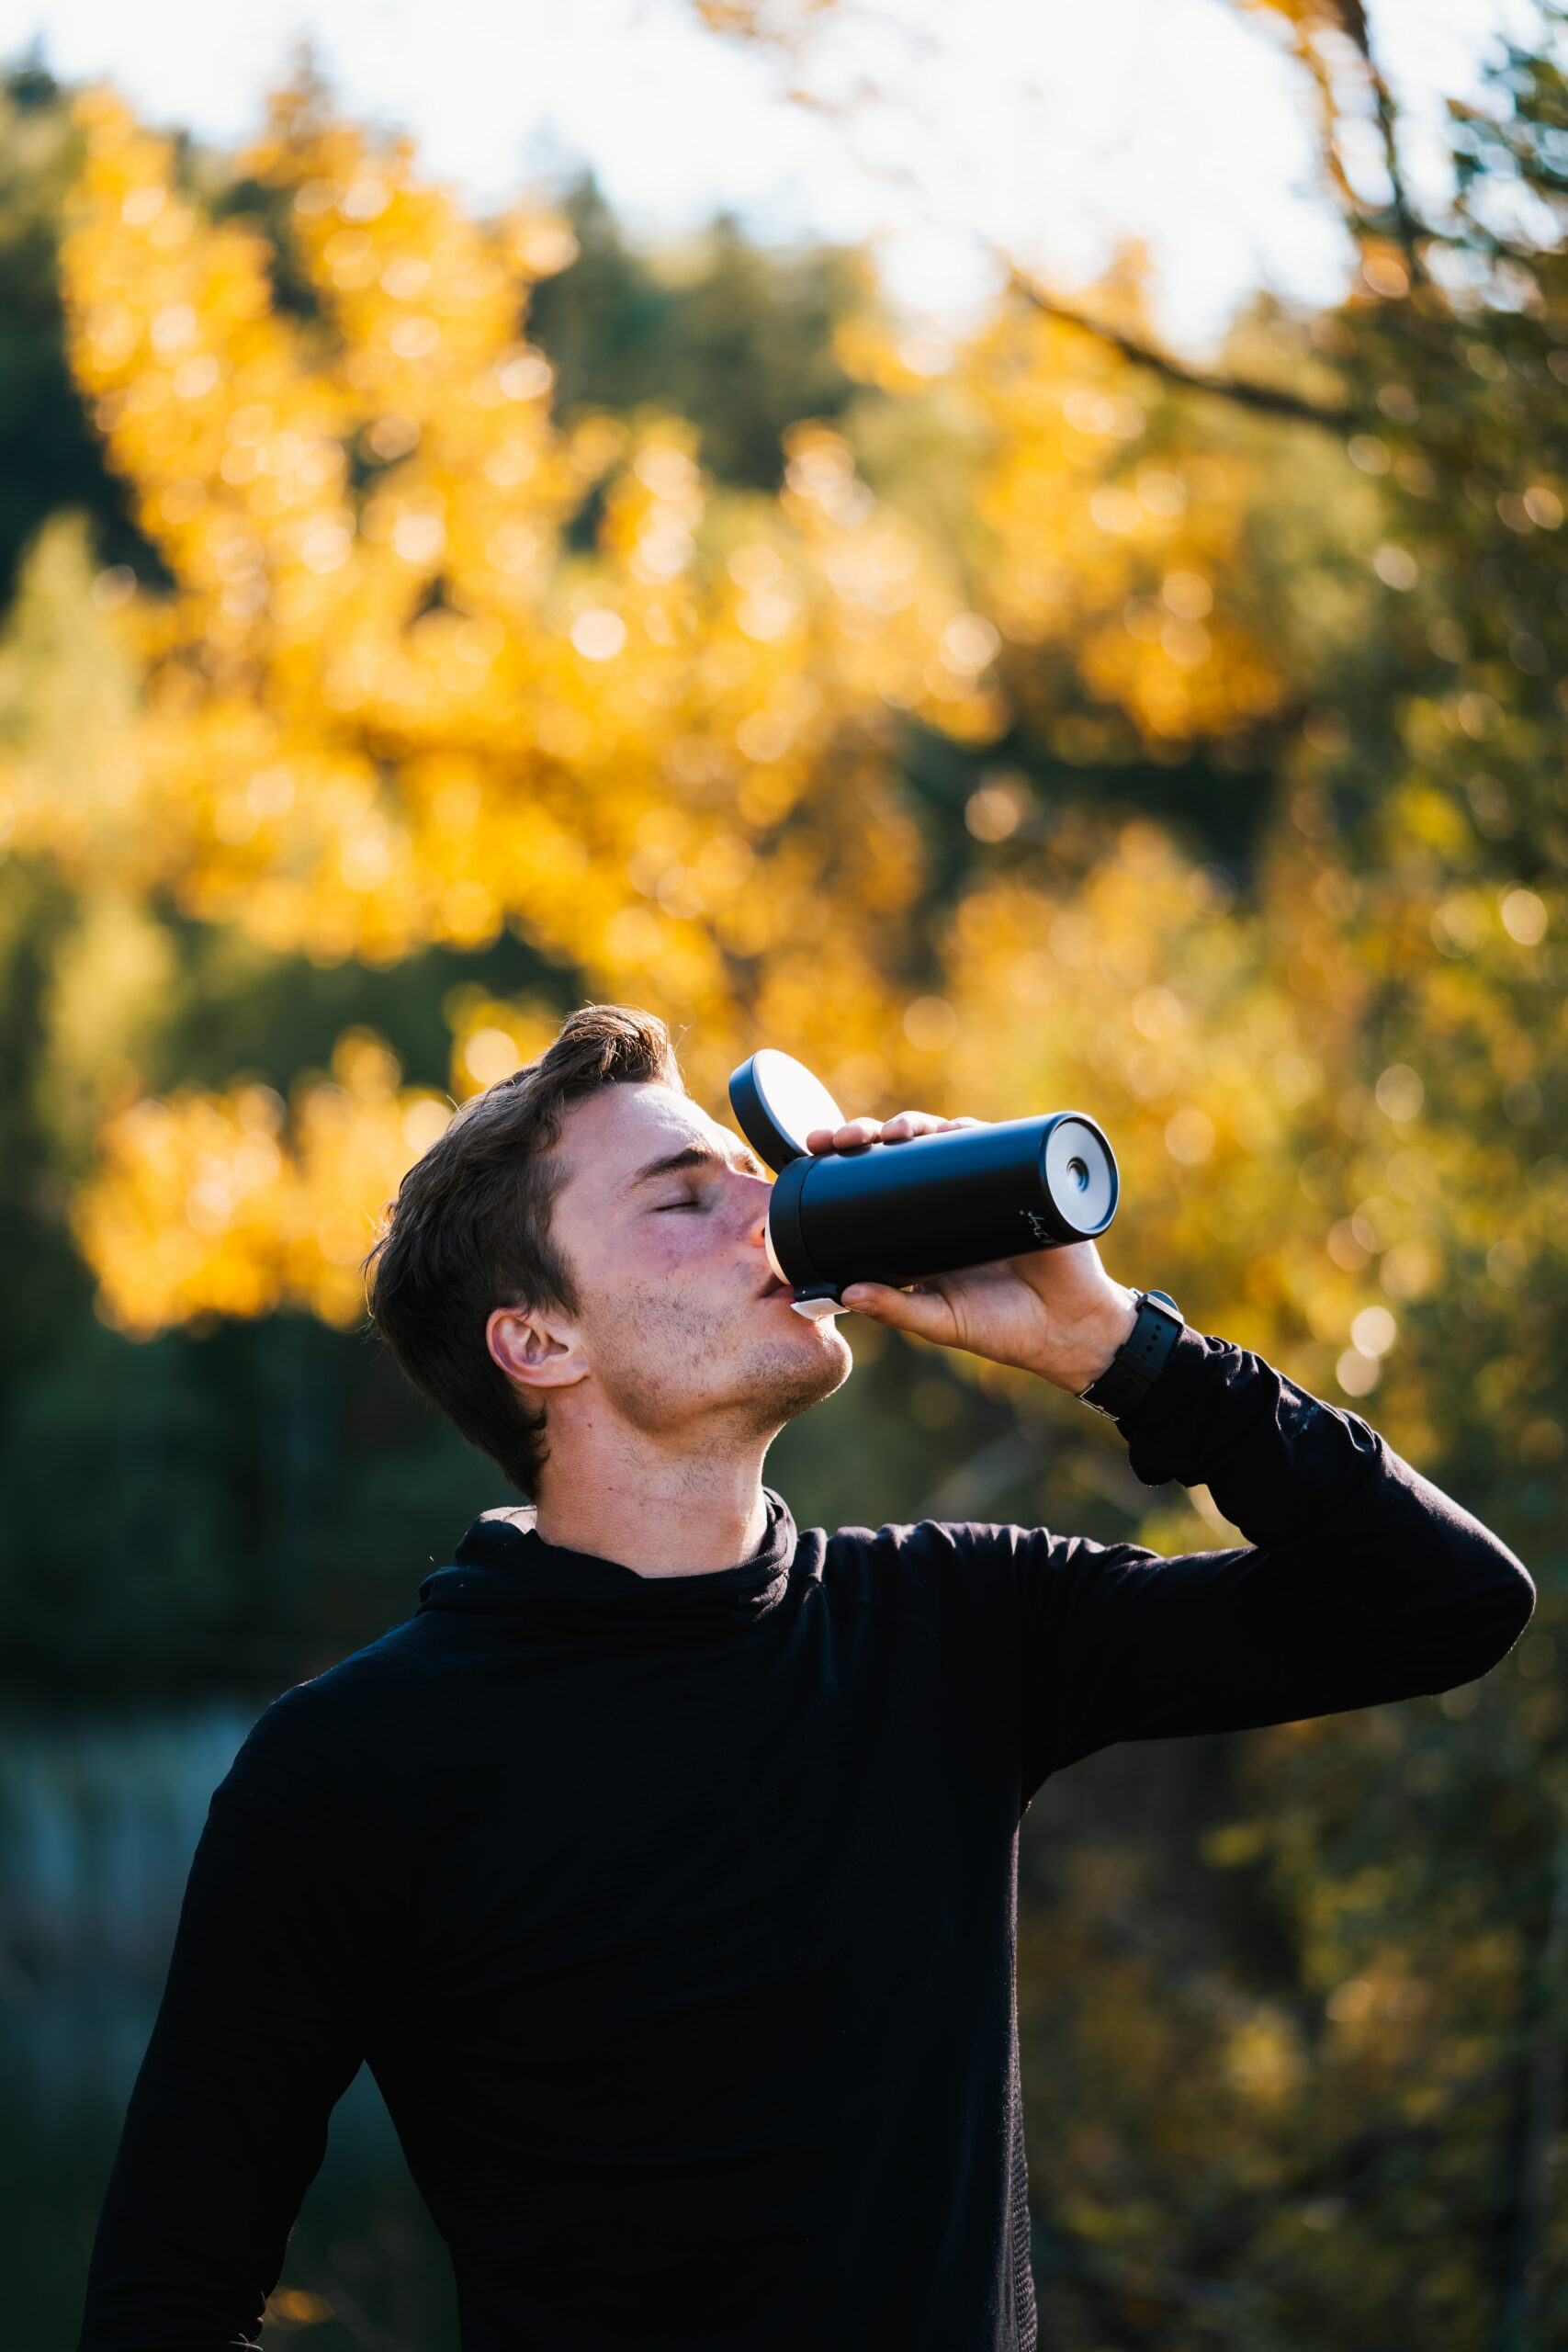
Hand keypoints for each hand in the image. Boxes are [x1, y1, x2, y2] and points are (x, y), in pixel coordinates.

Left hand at [807, 1108, 1137, 1395]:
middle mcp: (949, 1197)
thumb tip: (844, 1295)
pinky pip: (998, 1144)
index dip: (846, 1159)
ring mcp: (987, 1185)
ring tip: (896, 1131)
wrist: (1069, 1331)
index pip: (875, 1178)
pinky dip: (974, 1130)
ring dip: (915, 1124)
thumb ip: (896, 1308)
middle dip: (869, 1132)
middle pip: (903, 1149)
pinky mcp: (1026, 1181)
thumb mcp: (939, 1321)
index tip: (815, 1148)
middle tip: (845, 1137)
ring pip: (944, 1137)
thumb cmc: (1002, 1328)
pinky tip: (953, 1127)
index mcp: (921, 1224)